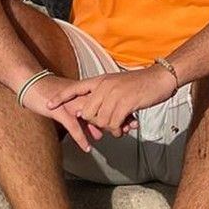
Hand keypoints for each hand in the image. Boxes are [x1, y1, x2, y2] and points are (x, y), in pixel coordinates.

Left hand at [38, 64, 175, 148]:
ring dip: (110, 129)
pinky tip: (126, 127)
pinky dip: (118, 130)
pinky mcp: (125, 102)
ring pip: (100, 120)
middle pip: (87, 112)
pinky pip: (113, 124)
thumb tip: (87, 113)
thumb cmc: (141, 84)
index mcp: (101, 79)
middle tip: (109, 126)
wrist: (160, 78)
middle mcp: (104, 85)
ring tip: (121, 127)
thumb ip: (102, 96)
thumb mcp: (117, 85)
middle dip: (95, 123)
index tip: (48, 105)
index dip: (60, 97)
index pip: (75, 87)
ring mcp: (114, 93)